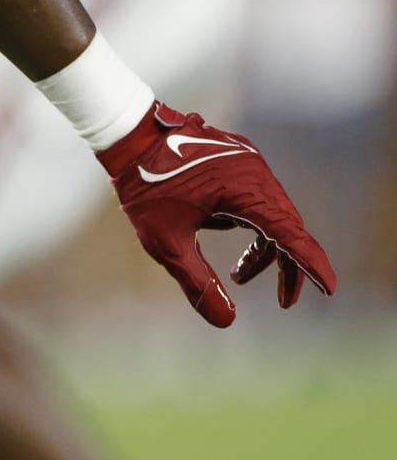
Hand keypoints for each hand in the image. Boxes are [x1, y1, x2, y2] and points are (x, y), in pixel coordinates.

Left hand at [98, 102, 335, 328]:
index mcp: (245, 191)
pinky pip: (258, 197)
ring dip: (264, 246)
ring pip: (273, 213)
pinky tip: (220, 232)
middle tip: (283, 302)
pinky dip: (251, 223)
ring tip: (238, 276)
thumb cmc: (144, 188)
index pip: (290, 235)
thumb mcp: (166, 244)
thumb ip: (199, 284)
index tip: (329, 289)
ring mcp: (249, 162)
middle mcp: (256, 173)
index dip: (311, 265)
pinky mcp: (239, 159)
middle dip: (286, 266)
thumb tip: (226, 322)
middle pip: (287, 227)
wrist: (129, 136)